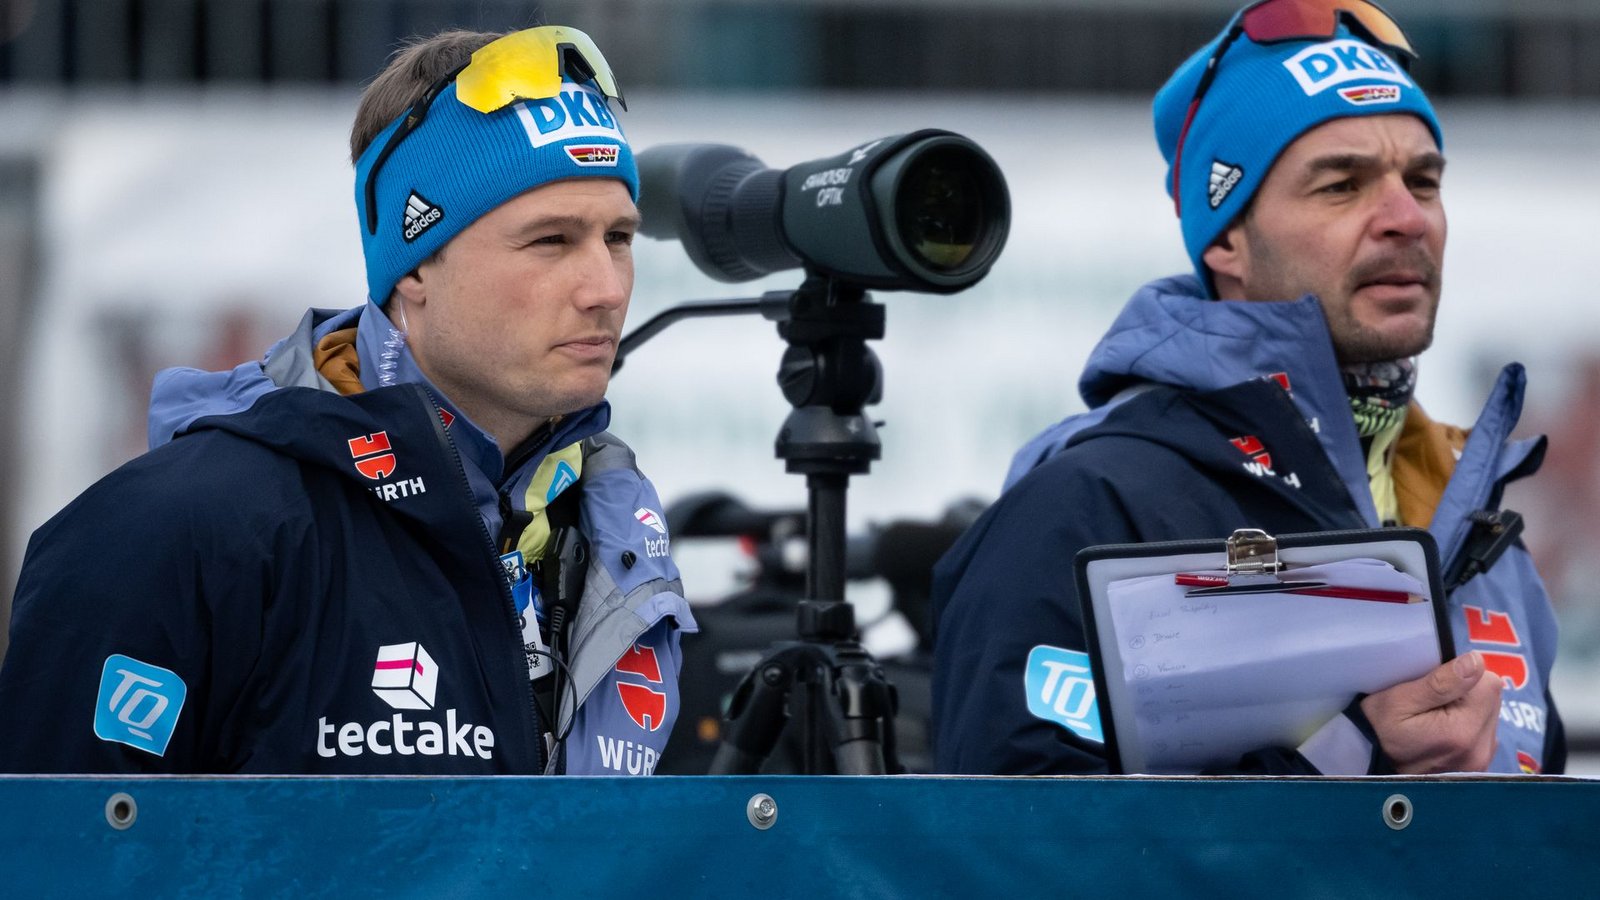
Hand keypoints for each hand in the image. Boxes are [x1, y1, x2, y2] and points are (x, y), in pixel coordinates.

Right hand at [1359, 651, 1502, 773]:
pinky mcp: (1479, 767)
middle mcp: (1480, 750)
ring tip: (1435, 718)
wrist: (1367, 767)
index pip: (1488, 683)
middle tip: (1432, 703)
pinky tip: (1443, 733)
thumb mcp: (1398, 700)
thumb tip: (1476, 662)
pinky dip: (1467, 727)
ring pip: (1489, 715)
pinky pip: (1484, 733)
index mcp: (1463, 731)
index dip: (1462, 677)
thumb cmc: (1377, 729)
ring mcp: (1482, 762)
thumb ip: (1440, 683)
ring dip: (1468, 709)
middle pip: (1492, 700)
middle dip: (1467, 694)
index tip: (1433, 688)